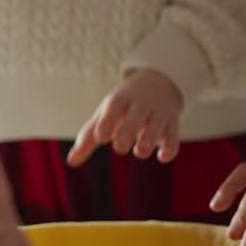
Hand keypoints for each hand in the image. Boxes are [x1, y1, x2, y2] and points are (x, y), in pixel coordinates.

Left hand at [67, 69, 182, 166]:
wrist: (159, 83)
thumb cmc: (125, 105)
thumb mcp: (105, 114)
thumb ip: (89, 137)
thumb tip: (71, 161)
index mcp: (121, 100)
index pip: (115, 107)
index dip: (108, 121)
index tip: (100, 137)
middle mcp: (141, 104)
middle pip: (136, 115)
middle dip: (129, 131)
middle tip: (119, 147)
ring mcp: (159, 113)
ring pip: (157, 125)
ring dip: (149, 139)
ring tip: (139, 152)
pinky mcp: (172, 124)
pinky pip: (174, 136)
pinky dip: (170, 147)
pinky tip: (162, 157)